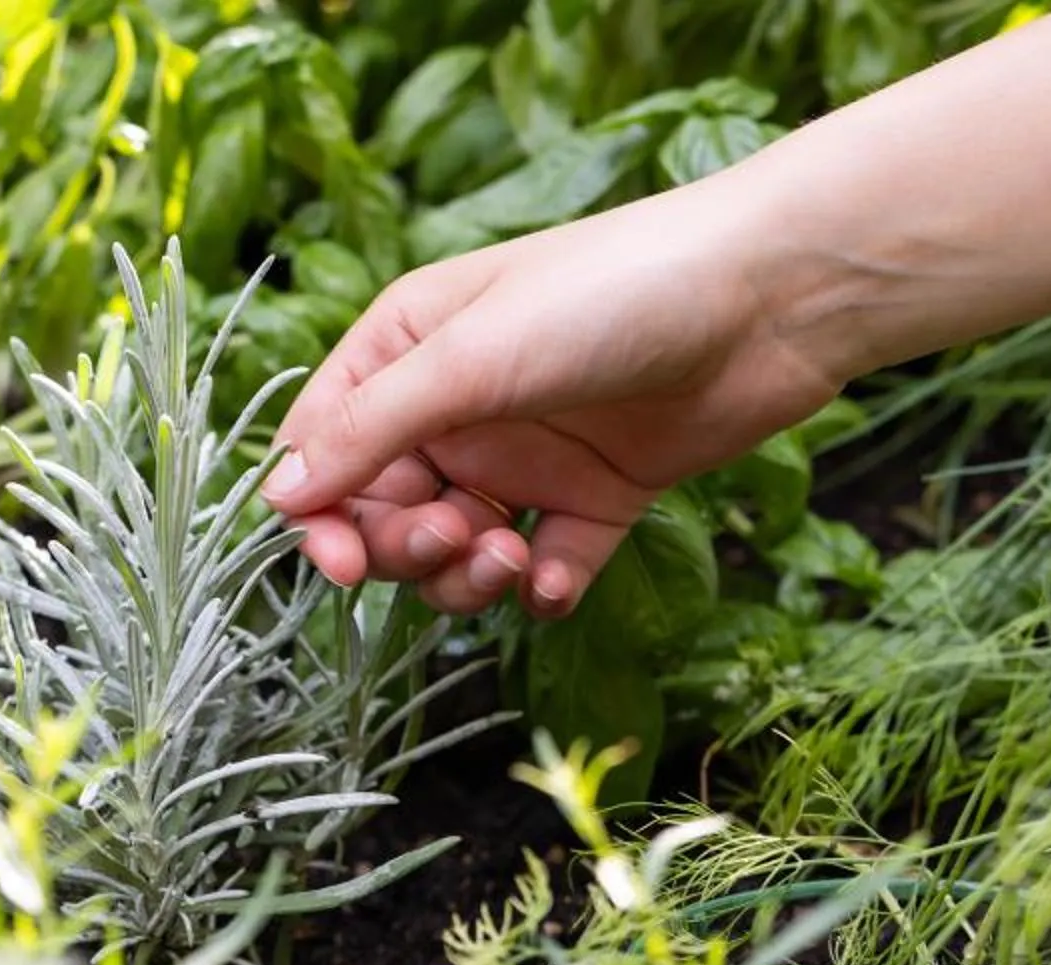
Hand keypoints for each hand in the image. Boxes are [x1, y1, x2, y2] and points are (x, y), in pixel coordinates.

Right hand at [262, 180, 845, 618]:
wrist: (772, 296)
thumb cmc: (614, 291)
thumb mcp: (470, 356)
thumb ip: (371, 429)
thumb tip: (278, 497)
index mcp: (410, 349)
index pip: (325, 449)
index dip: (321, 513)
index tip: (342, 562)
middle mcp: (460, 404)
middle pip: (385, 511)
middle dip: (405, 546)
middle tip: (453, 537)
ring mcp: (529, 453)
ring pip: (458, 551)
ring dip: (469, 575)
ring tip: (515, 555)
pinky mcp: (598, 494)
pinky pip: (546, 566)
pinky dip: (542, 588)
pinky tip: (557, 577)